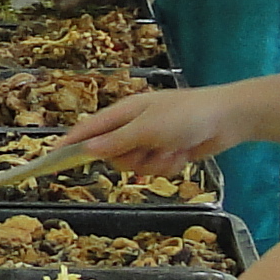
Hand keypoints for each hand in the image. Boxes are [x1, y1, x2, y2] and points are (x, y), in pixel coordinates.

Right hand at [66, 85, 243, 173]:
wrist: (227, 119)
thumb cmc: (186, 116)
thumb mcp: (148, 129)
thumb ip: (117, 141)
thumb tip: (88, 150)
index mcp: (124, 112)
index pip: (89, 129)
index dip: (70, 143)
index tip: (51, 158)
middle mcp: (134, 125)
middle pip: (112, 154)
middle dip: (129, 160)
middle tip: (146, 152)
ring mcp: (151, 139)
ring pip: (134, 164)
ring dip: (153, 164)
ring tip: (171, 151)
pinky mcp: (167, 150)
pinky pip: (155, 167)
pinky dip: (168, 164)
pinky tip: (182, 154)